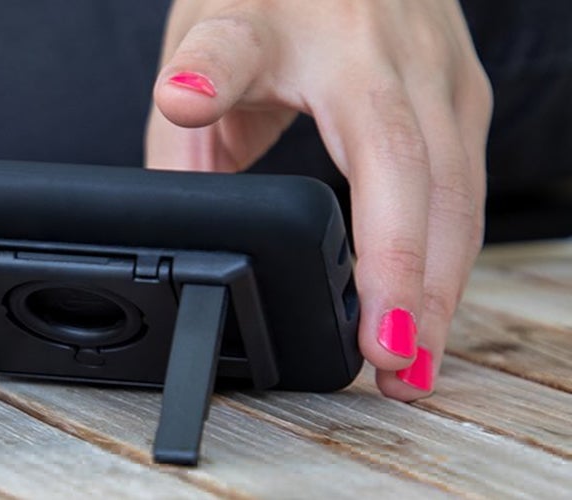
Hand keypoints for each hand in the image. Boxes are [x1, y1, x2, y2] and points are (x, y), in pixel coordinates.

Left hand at [145, 0, 491, 399]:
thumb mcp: (209, 25)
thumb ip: (190, 108)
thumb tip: (175, 202)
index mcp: (350, 53)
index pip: (383, 164)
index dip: (384, 256)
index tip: (372, 331)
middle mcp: (413, 67)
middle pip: (439, 196)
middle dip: (423, 294)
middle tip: (396, 376)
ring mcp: (448, 79)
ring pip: (464, 199)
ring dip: (444, 286)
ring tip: (412, 367)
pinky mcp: (459, 95)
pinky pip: (465, 185)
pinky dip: (447, 251)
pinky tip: (426, 301)